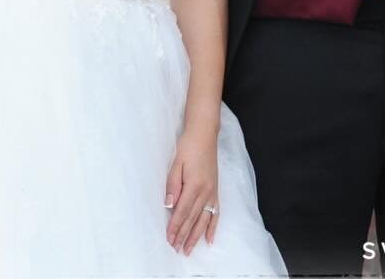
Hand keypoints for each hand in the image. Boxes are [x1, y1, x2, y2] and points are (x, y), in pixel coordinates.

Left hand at [165, 127, 218, 254]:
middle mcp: (205, 192)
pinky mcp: (215, 191)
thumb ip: (173, 185)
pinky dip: (213, 227)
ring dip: (196, 236)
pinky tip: (209, 239)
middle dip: (184, 235)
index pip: (182, 211)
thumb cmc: (189, 147)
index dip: (175, 226)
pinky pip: (216, 213)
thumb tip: (169, 205)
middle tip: (176, 249)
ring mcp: (212, 192)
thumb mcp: (176, 163)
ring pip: (204, 219)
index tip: (169, 238)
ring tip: (190, 249)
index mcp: (194, 185)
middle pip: (193, 218)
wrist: (204, 135)